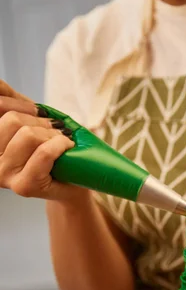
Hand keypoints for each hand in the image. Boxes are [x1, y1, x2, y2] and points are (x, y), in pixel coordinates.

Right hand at [0, 80, 78, 201]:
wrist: (74, 181)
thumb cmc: (52, 150)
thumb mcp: (29, 121)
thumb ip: (11, 102)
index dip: (20, 104)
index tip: (38, 112)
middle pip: (12, 120)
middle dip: (40, 121)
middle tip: (54, 130)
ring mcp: (4, 175)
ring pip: (28, 135)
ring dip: (52, 134)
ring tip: (60, 140)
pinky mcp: (23, 187)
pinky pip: (44, 152)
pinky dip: (60, 144)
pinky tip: (66, 147)